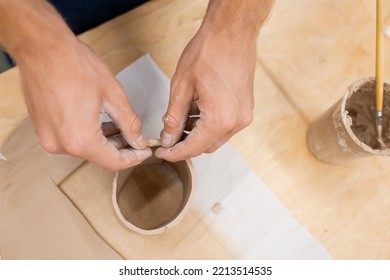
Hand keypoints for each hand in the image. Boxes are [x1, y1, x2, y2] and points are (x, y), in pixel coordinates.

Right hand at [17, 38, 151, 170]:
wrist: (42, 48)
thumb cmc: (75, 66)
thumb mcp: (114, 95)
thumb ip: (129, 124)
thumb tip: (138, 140)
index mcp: (80, 140)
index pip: (113, 162)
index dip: (133, 158)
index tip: (144, 151)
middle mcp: (61, 145)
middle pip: (99, 157)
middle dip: (121, 148)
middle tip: (136, 137)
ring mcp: (48, 138)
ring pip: (85, 149)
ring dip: (105, 141)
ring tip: (120, 127)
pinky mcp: (43, 129)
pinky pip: (71, 140)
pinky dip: (89, 135)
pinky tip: (101, 122)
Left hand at [155, 24, 256, 160]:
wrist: (232, 32)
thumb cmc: (209, 52)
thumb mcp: (181, 86)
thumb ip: (174, 118)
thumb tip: (168, 138)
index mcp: (220, 119)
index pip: (193, 148)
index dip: (174, 153)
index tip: (161, 152)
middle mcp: (236, 122)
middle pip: (205, 146)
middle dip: (185, 143)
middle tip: (167, 135)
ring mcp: (243, 115)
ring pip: (215, 137)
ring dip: (197, 133)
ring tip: (180, 117)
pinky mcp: (245, 108)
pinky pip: (225, 126)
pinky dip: (209, 124)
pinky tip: (196, 110)